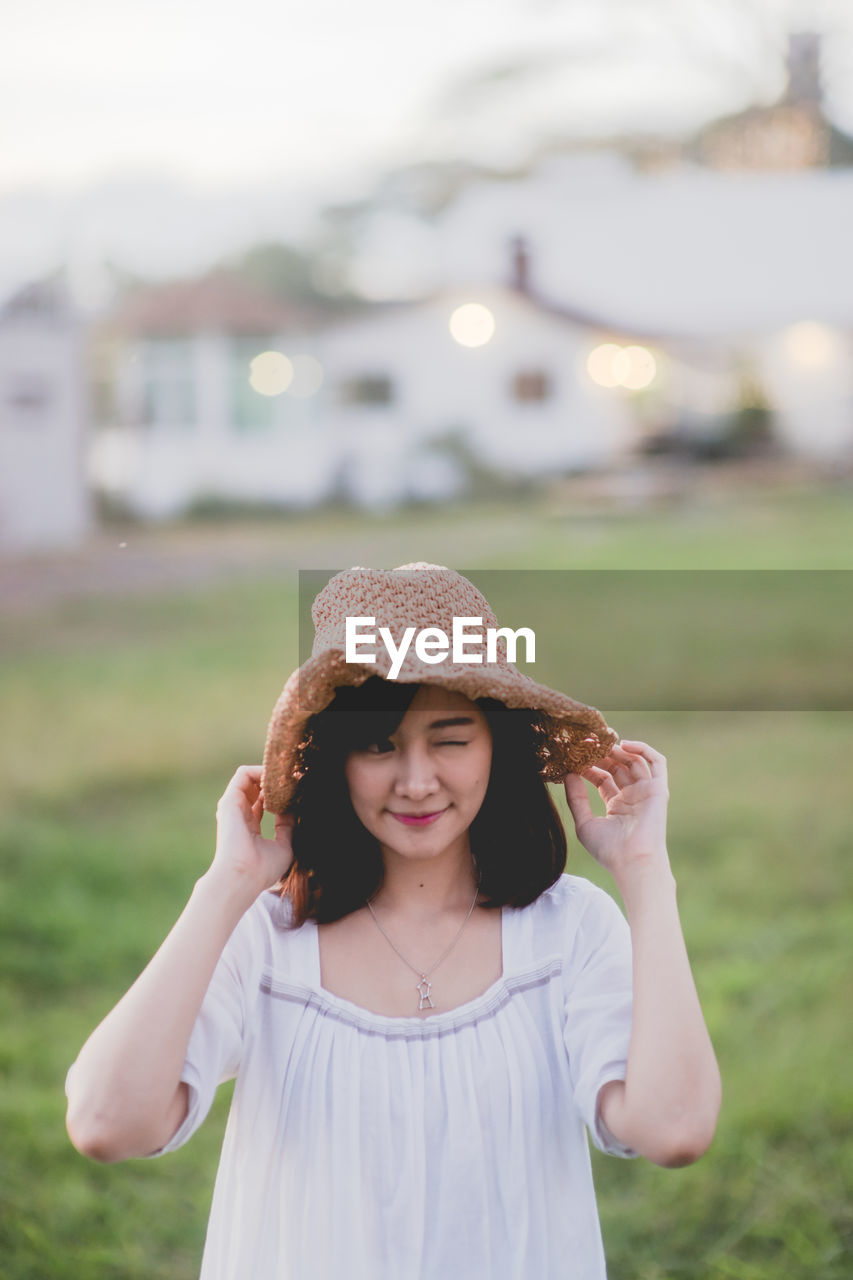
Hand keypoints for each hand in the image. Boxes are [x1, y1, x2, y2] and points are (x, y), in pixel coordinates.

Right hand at [210, 764, 294, 896]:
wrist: (244, 875)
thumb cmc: (262, 869)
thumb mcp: (284, 846)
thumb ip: (287, 827)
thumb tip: (292, 810)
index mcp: (249, 827)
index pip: (262, 803)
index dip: (279, 795)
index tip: (296, 792)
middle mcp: (239, 814)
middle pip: (255, 787)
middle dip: (274, 781)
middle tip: (294, 779)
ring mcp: (234, 806)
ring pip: (249, 777)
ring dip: (269, 773)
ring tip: (287, 777)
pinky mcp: (230, 799)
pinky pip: (243, 773)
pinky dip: (260, 770)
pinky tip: (277, 779)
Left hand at [563, 741, 669, 881]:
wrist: (632, 861)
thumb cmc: (609, 849)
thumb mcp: (584, 823)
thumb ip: (576, 798)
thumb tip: (567, 774)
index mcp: (616, 806)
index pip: (603, 779)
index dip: (590, 766)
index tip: (575, 757)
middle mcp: (632, 797)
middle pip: (618, 768)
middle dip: (603, 755)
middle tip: (587, 744)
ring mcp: (646, 793)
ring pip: (634, 762)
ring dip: (619, 750)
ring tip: (601, 744)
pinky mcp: (658, 789)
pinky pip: (657, 763)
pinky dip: (644, 749)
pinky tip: (624, 744)